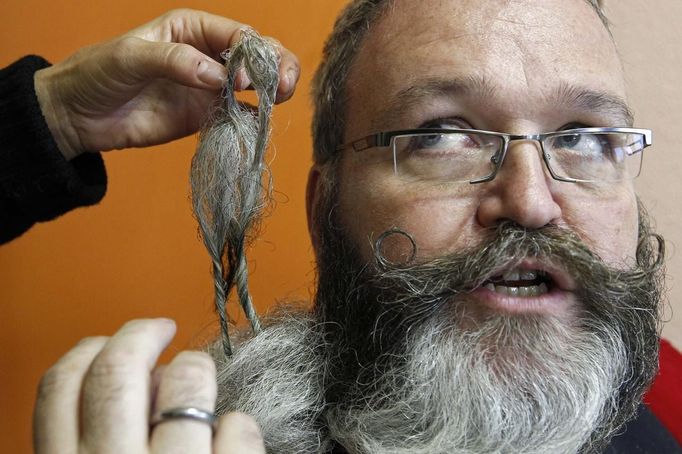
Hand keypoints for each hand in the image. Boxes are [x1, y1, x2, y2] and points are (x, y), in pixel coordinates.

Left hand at [33, 9, 299, 159]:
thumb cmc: (98, 73)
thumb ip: (175, 61)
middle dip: (277, 67)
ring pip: (255, 86)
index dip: (251, 54)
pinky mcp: (205, 117)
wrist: (79, 116)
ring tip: (280, 101)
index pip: (237, 35)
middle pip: (257, 56)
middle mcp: (208, 55)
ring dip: (273, 92)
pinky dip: (252, 121)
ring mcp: (209, 88)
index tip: (244, 80)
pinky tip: (258, 125)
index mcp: (193, 29)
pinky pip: (238, 116)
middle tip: (285, 87)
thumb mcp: (131, 57)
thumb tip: (219, 77)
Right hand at [33, 319, 265, 452]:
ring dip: (195, 369)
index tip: (109, 341)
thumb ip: (97, 440)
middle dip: (141, 334)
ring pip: (186, 381)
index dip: (87, 351)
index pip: (59, 388)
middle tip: (161, 328)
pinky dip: (237, 425)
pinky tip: (231, 438)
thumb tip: (136, 382)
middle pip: (118, 368)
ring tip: (200, 381)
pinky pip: (236, 426)